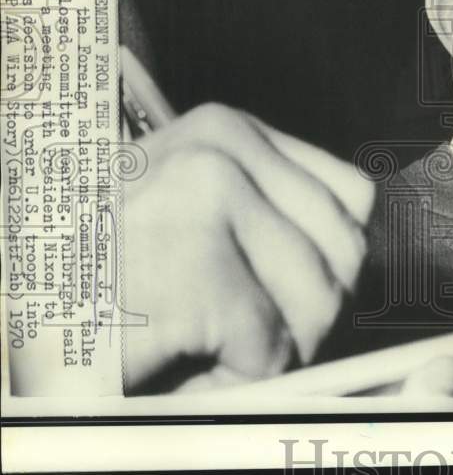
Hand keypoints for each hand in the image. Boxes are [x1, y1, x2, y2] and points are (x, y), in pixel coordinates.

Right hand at [122, 103, 374, 391]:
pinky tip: (183, 362)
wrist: (15, 305)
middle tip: (243, 334)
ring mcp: (208, 198)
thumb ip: (270, 215)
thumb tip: (360, 252)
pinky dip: (236, 379)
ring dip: (273, 350)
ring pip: (319, 301)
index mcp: (229, 131)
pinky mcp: (192, 262)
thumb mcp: (191, 212)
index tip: (287, 292)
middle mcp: (223, 150)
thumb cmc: (99, 272)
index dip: (333, 261)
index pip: (351, 199)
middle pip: (345, 253)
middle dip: (308, 313)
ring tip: (205, 346)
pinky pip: (271, 347)